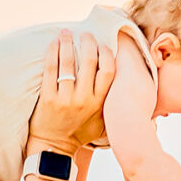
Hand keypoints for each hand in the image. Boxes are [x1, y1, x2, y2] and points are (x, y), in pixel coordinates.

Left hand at [29, 33, 116, 150]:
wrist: (53, 148)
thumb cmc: (80, 133)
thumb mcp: (102, 123)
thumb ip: (112, 105)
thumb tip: (133, 93)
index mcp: (99, 103)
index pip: (108, 71)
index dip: (107, 53)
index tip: (103, 44)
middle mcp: (84, 99)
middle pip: (90, 62)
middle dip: (88, 43)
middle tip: (85, 34)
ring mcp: (65, 98)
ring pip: (69, 62)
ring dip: (68, 43)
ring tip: (66, 32)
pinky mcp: (47, 98)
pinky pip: (51, 69)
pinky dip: (52, 53)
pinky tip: (53, 43)